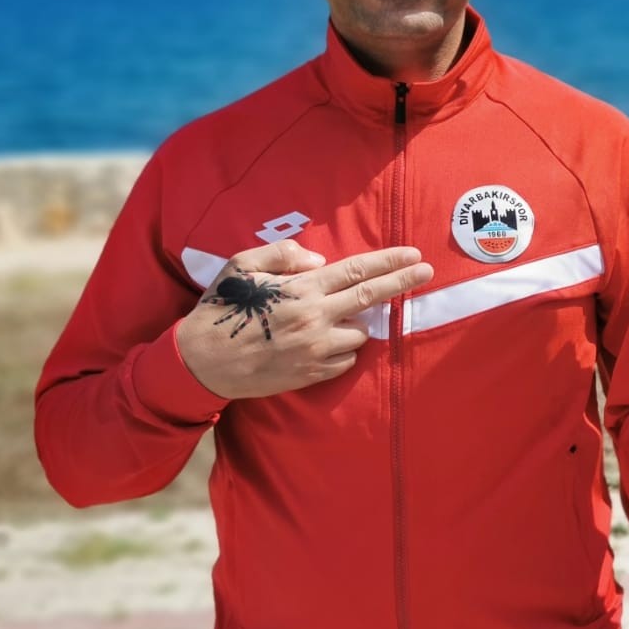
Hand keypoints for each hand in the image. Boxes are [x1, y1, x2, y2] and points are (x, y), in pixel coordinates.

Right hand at [177, 239, 433, 399]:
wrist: (201, 363)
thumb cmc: (221, 309)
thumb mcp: (242, 266)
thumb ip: (282, 254)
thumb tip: (319, 261)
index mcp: (301, 290)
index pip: (356, 271)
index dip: (388, 262)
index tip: (414, 256)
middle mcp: (315, 319)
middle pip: (371, 298)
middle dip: (402, 282)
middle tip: (427, 272)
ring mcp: (315, 350)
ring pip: (359, 335)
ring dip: (356, 325)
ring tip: (332, 321)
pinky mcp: (310, 375)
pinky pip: (344, 362)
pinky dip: (341, 351)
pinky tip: (321, 344)